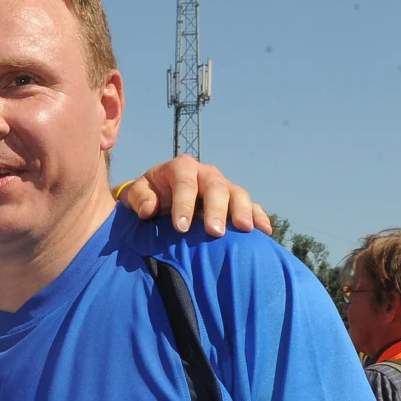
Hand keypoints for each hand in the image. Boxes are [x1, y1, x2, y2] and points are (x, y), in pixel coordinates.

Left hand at [117, 155, 270, 236]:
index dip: (183, 204)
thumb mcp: (135, 195)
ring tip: (244, 230)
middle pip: (215, 186)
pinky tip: (265, 232)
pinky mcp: (234, 201)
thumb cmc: (147, 197)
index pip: (185, 183)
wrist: (158, 197)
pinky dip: (259, 216)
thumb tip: (149, 209)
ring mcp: (222, 186)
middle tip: (214, 232)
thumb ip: (138, 198)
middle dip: (216, 209)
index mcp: (180, 168)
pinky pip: (251, 206)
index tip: (181, 228)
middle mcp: (205, 173)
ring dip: (242, 211)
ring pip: (237, 193)